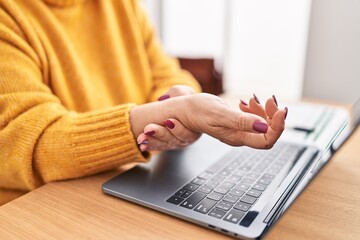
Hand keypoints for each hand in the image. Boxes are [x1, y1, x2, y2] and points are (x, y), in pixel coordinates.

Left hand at [137, 85, 200, 151]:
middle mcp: (187, 138)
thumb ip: (179, 93)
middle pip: (174, 140)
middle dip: (160, 134)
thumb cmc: (185, 99)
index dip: (178, 129)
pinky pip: (159, 147)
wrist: (180, 108)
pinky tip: (142, 147)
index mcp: (195, 127)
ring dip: (152, 141)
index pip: (187, 133)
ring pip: (164, 144)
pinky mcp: (167, 144)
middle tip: (148, 129)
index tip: (167, 121)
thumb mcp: (186, 93)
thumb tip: (162, 99)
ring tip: (141, 138)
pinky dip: (150, 146)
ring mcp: (177, 142)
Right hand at [170, 93, 286, 148]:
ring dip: (264, 110)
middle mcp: (241, 137)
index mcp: (237, 138)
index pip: (267, 140)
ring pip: (263, 124)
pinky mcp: (237, 123)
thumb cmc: (197, 111)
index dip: (278, 127)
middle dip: (273, 115)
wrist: (184, 110)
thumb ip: (241, 121)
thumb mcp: (219, 114)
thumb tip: (263, 127)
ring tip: (254, 99)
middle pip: (268, 132)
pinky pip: (254, 119)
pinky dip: (256, 109)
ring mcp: (239, 130)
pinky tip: (247, 102)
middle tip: (269, 99)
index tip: (281, 110)